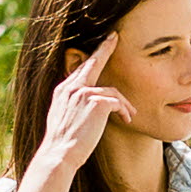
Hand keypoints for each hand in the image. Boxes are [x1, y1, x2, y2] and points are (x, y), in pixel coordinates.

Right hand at [30, 53, 125, 180]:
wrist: (60, 154)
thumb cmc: (63, 143)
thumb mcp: (63, 118)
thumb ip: (73, 105)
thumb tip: (86, 104)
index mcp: (62, 91)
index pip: (80, 70)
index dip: (92, 57)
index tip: (101, 45)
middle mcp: (71, 88)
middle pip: (93, 63)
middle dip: (104, 48)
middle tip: (114, 37)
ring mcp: (83, 93)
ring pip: (112, 91)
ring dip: (124, 103)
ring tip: (130, 114)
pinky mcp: (96, 103)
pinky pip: (117, 102)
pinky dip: (124, 110)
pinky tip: (127, 119)